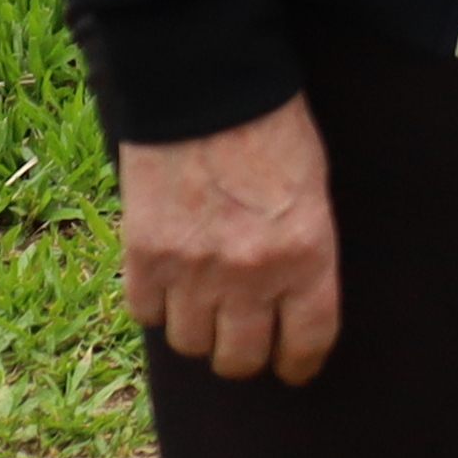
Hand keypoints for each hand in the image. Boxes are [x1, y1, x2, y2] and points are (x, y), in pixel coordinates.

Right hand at [120, 97, 342, 383]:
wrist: (205, 88)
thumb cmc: (272, 128)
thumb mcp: (312, 189)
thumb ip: (304, 251)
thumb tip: (292, 304)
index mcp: (306, 254)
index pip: (307, 341)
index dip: (298, 364)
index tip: (293, 369)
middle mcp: (251, 273)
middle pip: (240, 359)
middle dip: (243, 356)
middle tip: (242, 342)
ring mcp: (194, 269)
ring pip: (190, 344)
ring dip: (197, 331)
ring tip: (202, 307)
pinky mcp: (145, 256)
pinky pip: (146, 313)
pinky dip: (155, 304)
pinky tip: (167, 282)